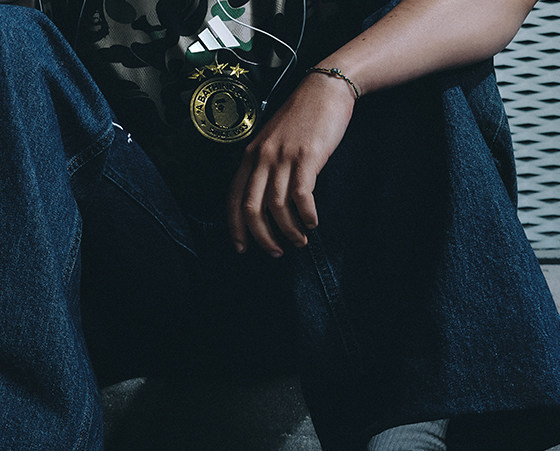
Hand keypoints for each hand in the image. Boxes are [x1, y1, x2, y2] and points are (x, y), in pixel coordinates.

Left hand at [227, 73, 355, 256]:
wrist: (325, 88)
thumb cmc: (301, 118)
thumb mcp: (272, 141)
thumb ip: (265, 167)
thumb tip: (266, 203)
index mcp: (250, 155)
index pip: (233, 199)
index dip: (235, 228)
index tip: (242, 248)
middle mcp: (262, 158)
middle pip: (252, 208)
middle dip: (262, 237)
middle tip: (275, 252)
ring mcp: (283, 157)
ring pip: (277, 206)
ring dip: (288, 230)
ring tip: (299, 241)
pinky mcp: (306, 157)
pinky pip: (301, 196)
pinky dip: (306, 215)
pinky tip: (312, 223)